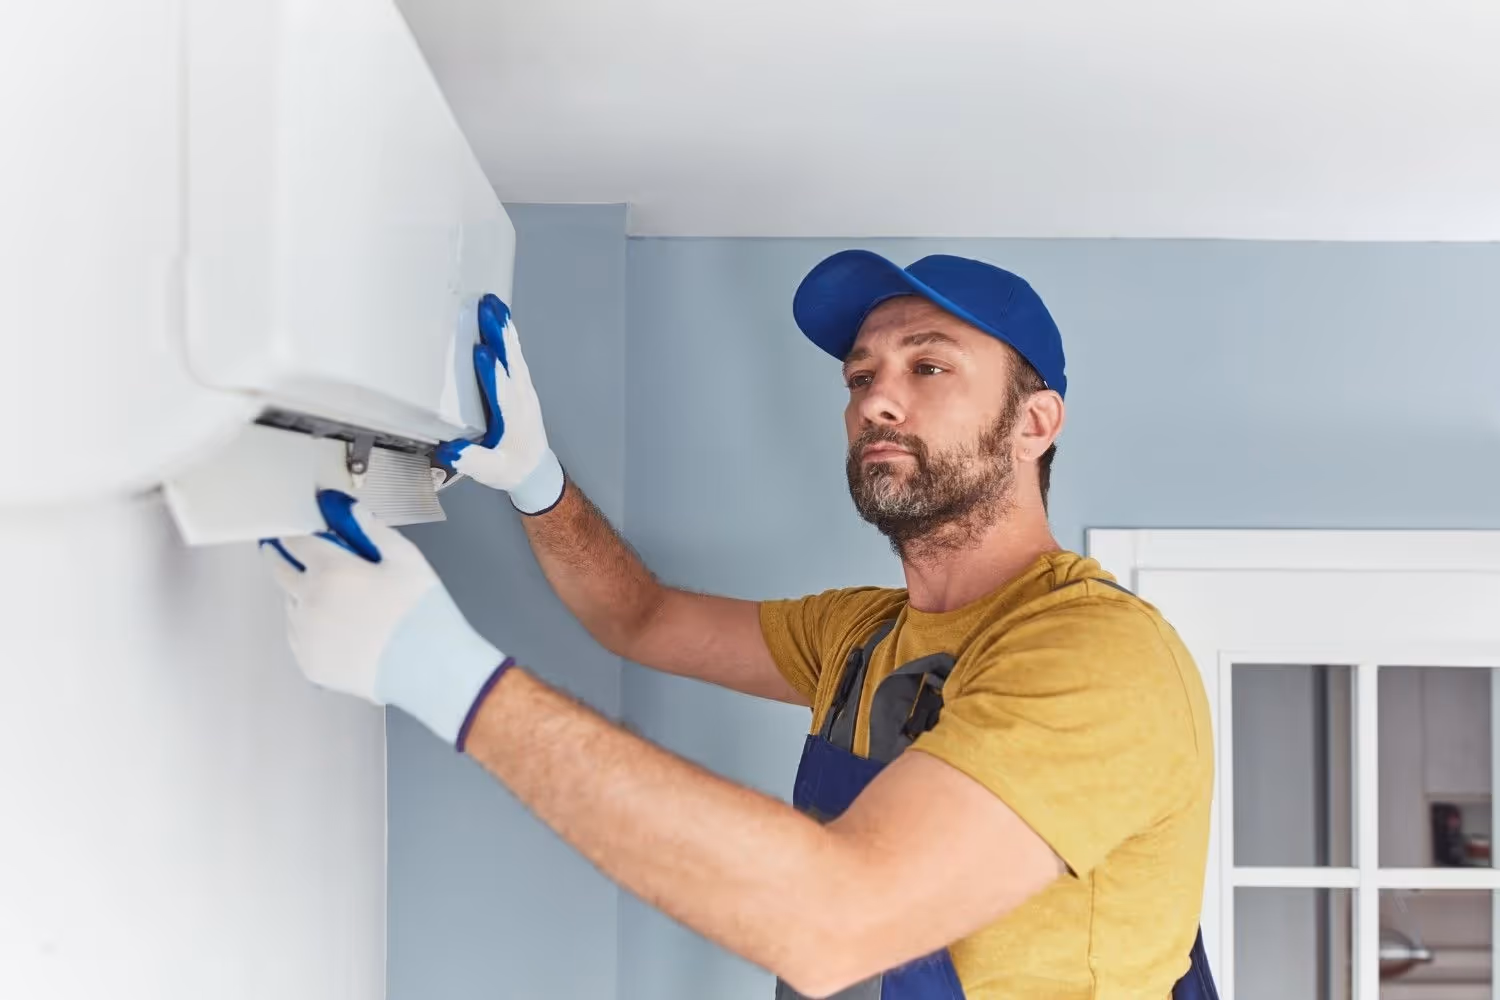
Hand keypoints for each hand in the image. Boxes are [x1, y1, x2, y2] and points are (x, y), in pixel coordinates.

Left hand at [261, 490, 513, 749]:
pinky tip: (330, 626)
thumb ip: (374, 530)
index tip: (288, 527)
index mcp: (330, 570)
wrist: (428, 670)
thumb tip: (350, 510)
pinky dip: (308, 626)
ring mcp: (305, 635)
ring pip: (290, 605)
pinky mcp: (310, 663)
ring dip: (298, 593)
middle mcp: (308, 601)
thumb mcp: (407, 560)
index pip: (296, 542)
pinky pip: (299, 636)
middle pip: (279, 571)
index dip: (292, 531)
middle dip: (277, 555)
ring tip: (321, 594)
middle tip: (275, 549)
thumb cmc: (421, 612)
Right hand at [435, 294, 564, 513]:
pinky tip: (504, 321)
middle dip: (499, 334)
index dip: (491, 371)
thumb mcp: (490, 471)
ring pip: (515, 354)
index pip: (501, 390)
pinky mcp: (524, 386)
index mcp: (512, 417)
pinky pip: (517, 356)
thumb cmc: (511, 469)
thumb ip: (471, 460)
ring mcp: (525, 390)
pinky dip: (511, 337)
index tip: (480, 351)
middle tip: (487, 309)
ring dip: (505, 329)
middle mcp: (521, 399)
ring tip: (496, 304)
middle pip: (510, 361)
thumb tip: (450, 450)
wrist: (536, 470)